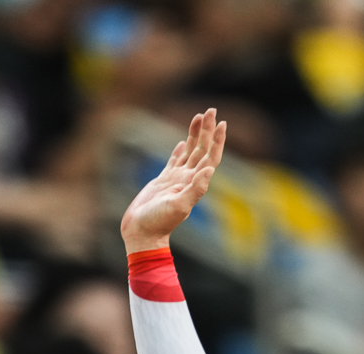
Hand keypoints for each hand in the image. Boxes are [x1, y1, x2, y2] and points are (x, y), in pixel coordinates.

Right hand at [120, 108, 225, 253]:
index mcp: (194, 183)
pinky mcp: (163, 182)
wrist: (142, 233)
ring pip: (190, 151)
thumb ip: (195, 189)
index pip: (210, 157)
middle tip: (211, 110)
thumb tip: (210, 170)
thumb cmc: (158, 222)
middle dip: (207, 130)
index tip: (221, 123)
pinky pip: (175, 161)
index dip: (217, 140)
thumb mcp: (178, 206)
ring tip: (199, 117)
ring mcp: (176, 180)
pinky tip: (182, 142)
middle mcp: (188, 179)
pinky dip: (181, 150)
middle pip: (202, 149)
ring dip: (196, 135)